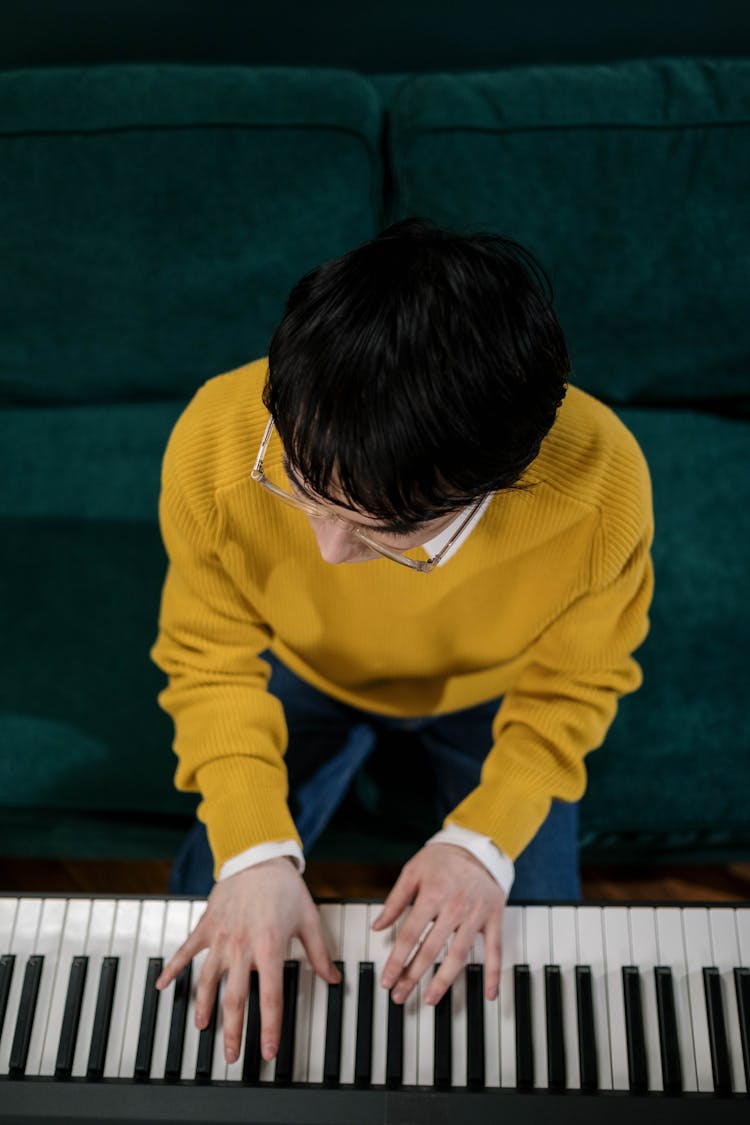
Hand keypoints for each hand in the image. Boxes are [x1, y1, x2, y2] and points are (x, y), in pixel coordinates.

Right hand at [155, 857, 340, 1062]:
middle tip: (232, 1056)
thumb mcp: (309, 919)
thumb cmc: (285, 887)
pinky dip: (172, 968)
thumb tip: (333, 978)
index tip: (269, 1051)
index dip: (270, 1028)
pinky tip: (162, 985)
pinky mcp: (207, 926)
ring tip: (202, 1027)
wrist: (258, 856)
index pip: (270, 997)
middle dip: (233, 1031)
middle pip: (235, 998)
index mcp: (270, 948)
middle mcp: (242, 947)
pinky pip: (186, 951)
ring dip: (204, 1006)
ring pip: (208, 980)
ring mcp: (221, 937)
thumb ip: (319, 953)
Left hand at [372, 843, 505, 1006]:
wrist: (477, 848)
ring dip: (443, 981)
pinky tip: (489, 995)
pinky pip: (495, 950)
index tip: (387, 980)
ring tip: (430, 999)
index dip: (396, 960)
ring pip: (459, 955)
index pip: (410, 935)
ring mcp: (475, 915)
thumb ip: (395, 900)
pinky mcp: (493, 919)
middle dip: (413, 976)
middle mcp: (454, 908)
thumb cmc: (442, 859)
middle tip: (400, 996)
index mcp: (432, 895)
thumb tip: (377, 926)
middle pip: (431, 950)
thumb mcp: (412, 871)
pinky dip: (493, 974)